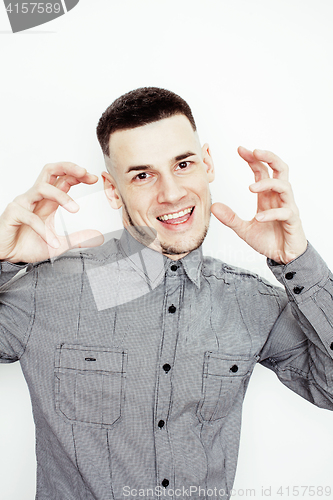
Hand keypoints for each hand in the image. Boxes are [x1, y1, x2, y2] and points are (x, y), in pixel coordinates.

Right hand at [0, 162, 103, 262]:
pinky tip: (53, 242)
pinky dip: (44, 230)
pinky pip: (30, 217)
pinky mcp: (13, 213)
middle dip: (68, 168)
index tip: (94, 178)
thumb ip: (78, 239)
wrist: (7, 257)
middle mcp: (36, 198)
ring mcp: (23, 203)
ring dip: (62, 196)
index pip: (63, 179)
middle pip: (50, 171)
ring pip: (42, 188)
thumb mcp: (60, 244)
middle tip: (84, 173)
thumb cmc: (27, 245)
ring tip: (76, 210)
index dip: (78, 175)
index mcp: (47, 201)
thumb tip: (98, 236)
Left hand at [211, 147, 306, 263]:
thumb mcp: (244, 230)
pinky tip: (259, 217)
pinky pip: (285, 212)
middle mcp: (279, 198)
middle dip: (268, 157)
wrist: (283, 257)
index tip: (240, 149)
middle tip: (255, 151)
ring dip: (267, 184)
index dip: (253, 159)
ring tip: (251, 188)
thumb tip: (213, 206)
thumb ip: (230, 218)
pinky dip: (271, 213)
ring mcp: (287, 207)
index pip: (262, 171)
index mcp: (267, 196)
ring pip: (284, 186)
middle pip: (280, 169)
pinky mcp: (293, 220)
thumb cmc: (269, 240)